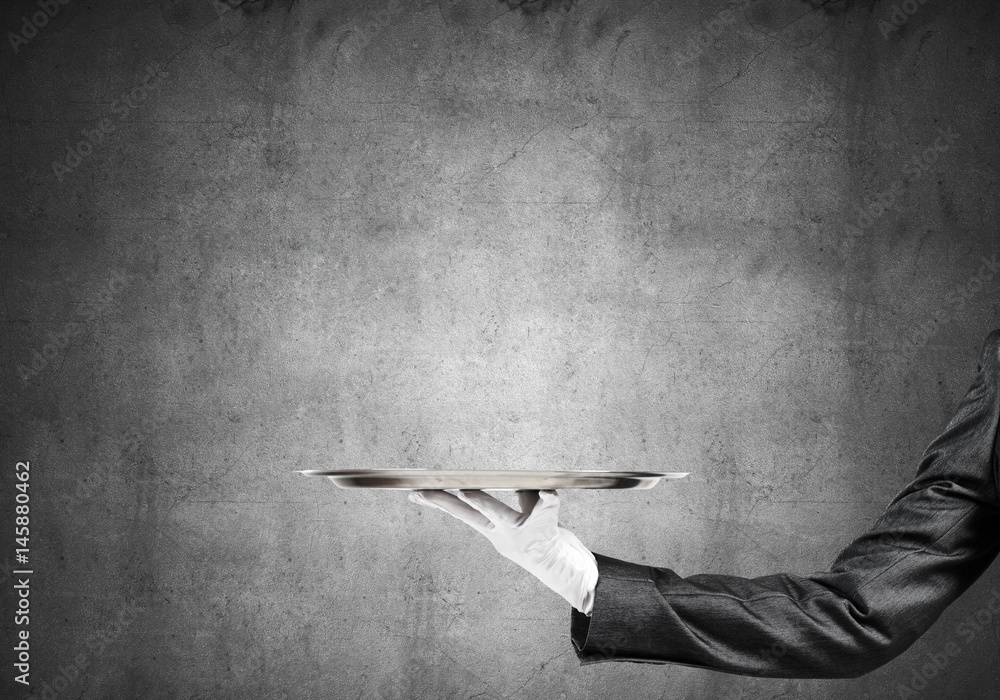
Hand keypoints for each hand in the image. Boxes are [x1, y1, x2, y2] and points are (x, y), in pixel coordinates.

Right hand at [409, 489, 597, 613]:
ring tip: (467, 493)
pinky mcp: (547, 530)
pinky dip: (549, 501)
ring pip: (506, 515)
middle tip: (431, 494)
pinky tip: (549, 492)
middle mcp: (505, 533)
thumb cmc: (539, 535)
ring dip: (487, 504)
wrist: (561, 566)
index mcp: (493, 529)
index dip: (439, 502)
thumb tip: (513, 481)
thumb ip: (515, 494)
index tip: (417, 493)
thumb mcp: (520, 516)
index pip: (462, 512)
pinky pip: (548, 511)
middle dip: (453, 504)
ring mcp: (525, 533)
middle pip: (474, 515)